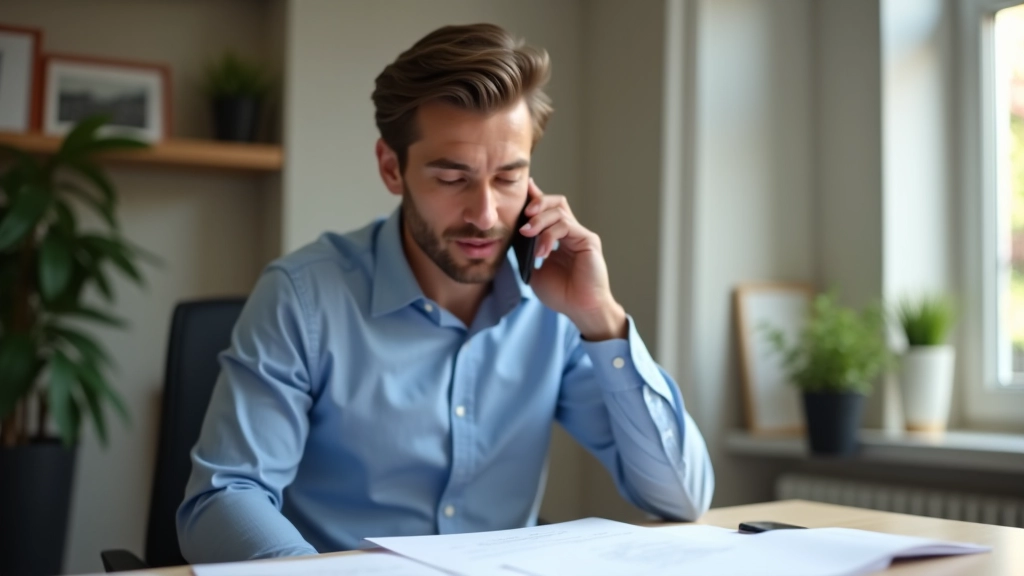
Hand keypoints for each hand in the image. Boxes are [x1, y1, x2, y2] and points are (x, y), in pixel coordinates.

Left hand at [518, 178, 626, 340]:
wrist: (580, 309)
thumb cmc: (561, 294)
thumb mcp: (534, 271)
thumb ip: (526, 253)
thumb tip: (512, 238)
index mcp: (559, 238)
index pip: (548, 211)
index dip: (535, 197)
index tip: (522, 188)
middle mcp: (571, 233)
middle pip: (556, 202)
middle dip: (537, 202)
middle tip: (523, 213)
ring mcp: (580, 235)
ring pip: (559, 211)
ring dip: (538, 220)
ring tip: (526, 233)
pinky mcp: (588, 240)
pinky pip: (566, 225)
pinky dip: (549, 235)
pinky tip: (542, 251)